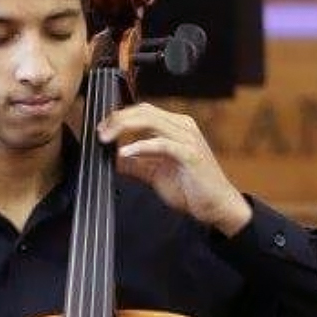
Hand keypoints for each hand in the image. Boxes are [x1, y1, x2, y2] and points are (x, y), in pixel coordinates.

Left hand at [97, 103, 251, 235]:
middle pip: (144, 111)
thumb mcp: (154, 174)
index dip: (118, 117)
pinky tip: (125, 152)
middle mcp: (182, 126)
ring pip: (151, 121)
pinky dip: (141, 146)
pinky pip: (162, 144)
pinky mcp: (190, 154)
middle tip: (99, 133)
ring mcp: (188, 138)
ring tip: (107, 138)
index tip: (100, 130)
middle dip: (117, 119)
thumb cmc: (190, 188)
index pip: (142, 111)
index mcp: (175, 126)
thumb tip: (111, 159)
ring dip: (124, 127)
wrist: (217, 206)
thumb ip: (135, 164)